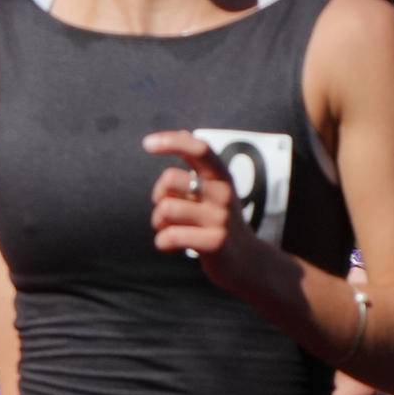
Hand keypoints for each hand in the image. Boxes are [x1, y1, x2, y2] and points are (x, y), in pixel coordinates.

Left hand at [143, 130, 262, 288]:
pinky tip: (173, 247)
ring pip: (165, 209)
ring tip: (173, 230)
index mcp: (221, 177)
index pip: (200, 149)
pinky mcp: (215, 243)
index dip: (172, 141)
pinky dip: (162, 243)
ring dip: (159, 223)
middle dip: (158, 196)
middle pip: (169, 179)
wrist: (247, 263)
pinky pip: (169, 236)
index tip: (147, 144)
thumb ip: (198, 167)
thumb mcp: (214, 190)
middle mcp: (223, 194)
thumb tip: (183, 131)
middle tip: (169, 212)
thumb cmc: (219, 222)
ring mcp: (220, 218)